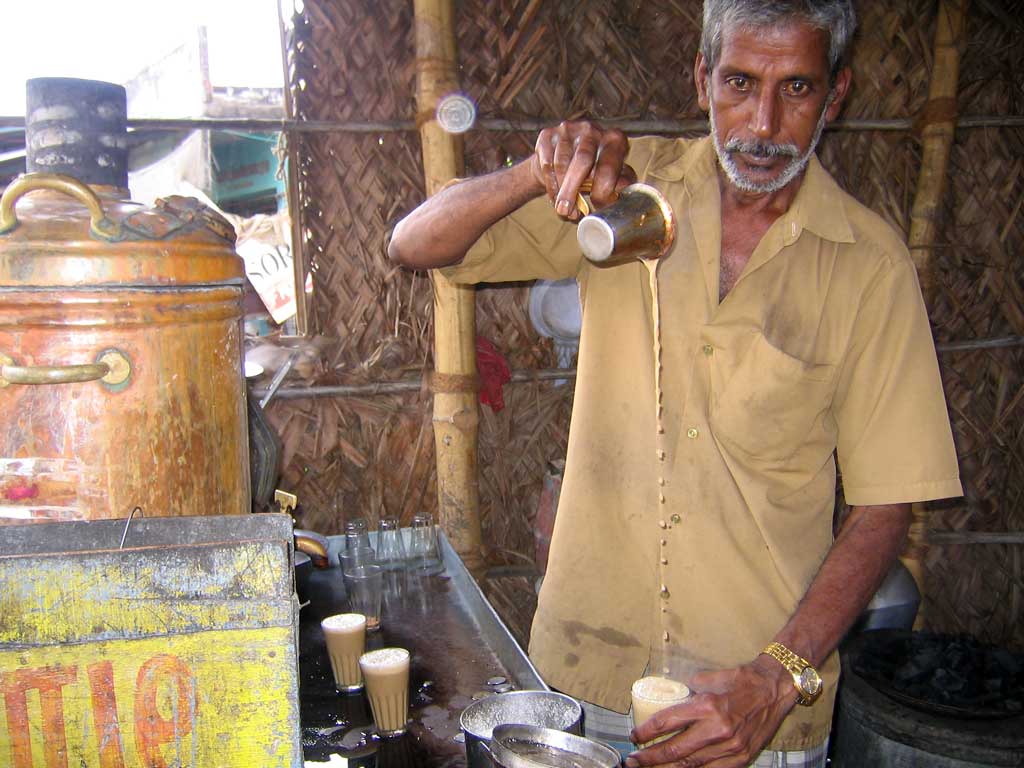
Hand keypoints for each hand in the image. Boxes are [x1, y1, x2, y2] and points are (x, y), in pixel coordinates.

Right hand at [530, 120, 635, 219]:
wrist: (566, 158)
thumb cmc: (593, 170)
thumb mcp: (612, 176)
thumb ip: (620, 184)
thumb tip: (620, 196)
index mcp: (613, 139)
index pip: (608, 166)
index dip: (602, 191)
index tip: (597, 207)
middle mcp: (591, 129)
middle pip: (582, 161)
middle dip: (573, 191)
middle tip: (568, 212)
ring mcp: (568, 130)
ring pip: (561, 164)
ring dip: (560, 191)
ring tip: (563, 209)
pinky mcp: (548, 135)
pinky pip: (547, 164)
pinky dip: (550, 184)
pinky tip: (554, 195)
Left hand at [625, 658, 796, 767]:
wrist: (776, 689)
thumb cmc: (743, 680)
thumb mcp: (712, 677)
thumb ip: (691, 687)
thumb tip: (675, 692)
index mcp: (708, 706)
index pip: (668, 722)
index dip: (647, 732)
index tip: (634, 736)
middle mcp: (718, 729)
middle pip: (676, 750)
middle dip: (651, 758)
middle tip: (633, 761)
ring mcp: (730, 747)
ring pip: (692, 765)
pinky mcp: (741, 758)